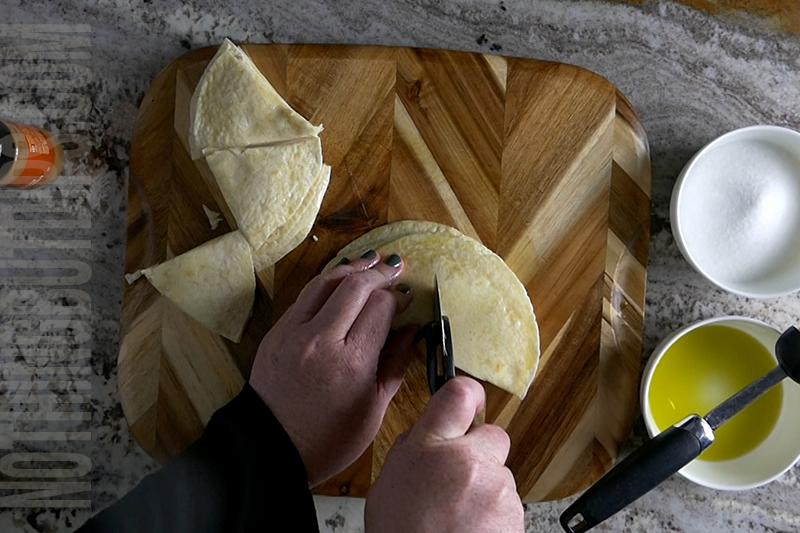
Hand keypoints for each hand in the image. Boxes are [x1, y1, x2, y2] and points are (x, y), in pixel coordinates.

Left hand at [249, 251, 416, 485]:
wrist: (271, 449)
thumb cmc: (329, 439)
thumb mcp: (374, 410)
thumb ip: (396, 364)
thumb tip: (412, 330)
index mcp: (352, 363)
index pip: (381, 307)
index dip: (398, 298)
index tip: (406, 300)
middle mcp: (322, 340)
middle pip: (355, 286)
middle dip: (380, 274)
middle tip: (396, 269)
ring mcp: (294, 333)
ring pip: (326, 282)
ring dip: (352, 268)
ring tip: (371, 262)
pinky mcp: (277, 332)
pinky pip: (305, 296)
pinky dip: (327, 283)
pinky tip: (341, 281)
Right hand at [365, 377, 524, 532]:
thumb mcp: (390, 482)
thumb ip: (413, 450)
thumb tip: (429, 438)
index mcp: (431, 446)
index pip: (458, 394)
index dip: (468, 393)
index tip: (471, 400)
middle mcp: (468, 460)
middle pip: (493, 436)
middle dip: (481, 453)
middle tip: (459, 479)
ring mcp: (496, 487)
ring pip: (501, 475)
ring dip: (486, 489)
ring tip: (458, 517)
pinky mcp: (515, 513)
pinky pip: (509, 503)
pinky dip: (495, 515)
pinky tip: (471, 529)